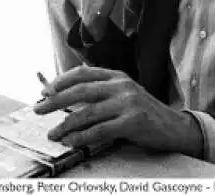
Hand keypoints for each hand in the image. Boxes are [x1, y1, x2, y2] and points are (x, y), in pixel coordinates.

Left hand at [33, 66, 201, 156]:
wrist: (175, 127)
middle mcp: (121, 85)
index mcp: (116, 75)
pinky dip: (82, 137)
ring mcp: (128, 103)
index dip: (60, 81)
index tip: (44, 91)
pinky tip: (71, 141)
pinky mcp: (133, 122)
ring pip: (87, 112)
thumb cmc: (144, 112)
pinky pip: (100, 130)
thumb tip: (65, 98)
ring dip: (65, 125)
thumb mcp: (123, 94)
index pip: (82, 73)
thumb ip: (100, 93)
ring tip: (53, 133)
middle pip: (80, 91)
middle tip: (38, 109)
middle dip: (55, 101)